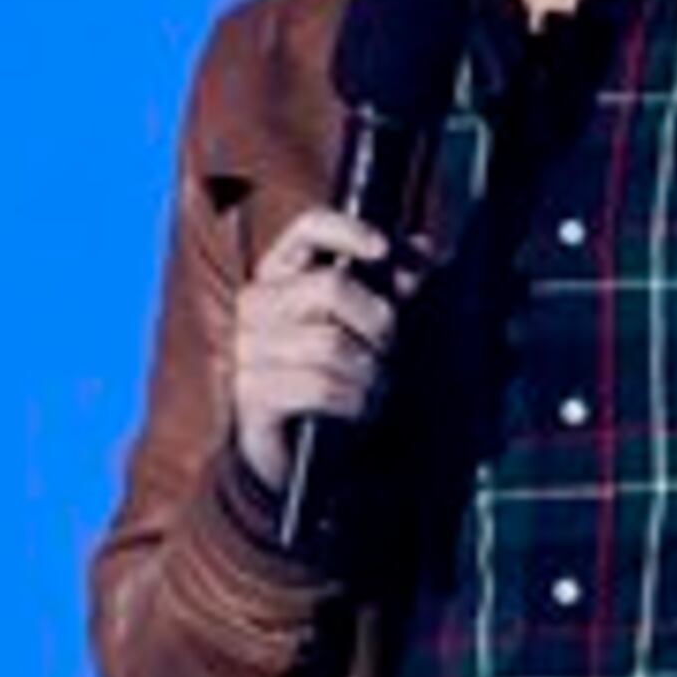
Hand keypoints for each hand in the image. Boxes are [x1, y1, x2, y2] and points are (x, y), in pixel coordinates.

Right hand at [230, 208, 410, 491]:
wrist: (300, 446)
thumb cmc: (335, 371)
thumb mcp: (370, 321)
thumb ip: (394, 282)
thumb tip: (427, 248)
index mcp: (281, 274)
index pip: (307, 229)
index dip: (347, 231)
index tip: (382, 248)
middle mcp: (256, 304)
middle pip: (329, 287)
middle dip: (377, 322)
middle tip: (388, 350)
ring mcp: (248, 349)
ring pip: (330, 343)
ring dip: (368, 371)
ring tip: (373, 386)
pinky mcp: (253, 395)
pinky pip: (319, 387)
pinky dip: (353, 400)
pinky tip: (357, 407)